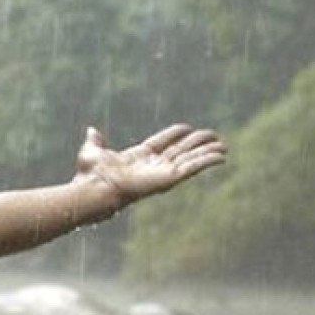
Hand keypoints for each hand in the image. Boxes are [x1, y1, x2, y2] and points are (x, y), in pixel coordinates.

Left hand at [77, 124, 226, 206]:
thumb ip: (95, 141)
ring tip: (224, 146)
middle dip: (198, 143)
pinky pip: (193, 168)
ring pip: (191, 158)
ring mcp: (162, 172)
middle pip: (181, 150)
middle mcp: (153, 165)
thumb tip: (91, 130)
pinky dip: (208, 161)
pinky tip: (222, 156)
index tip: (187, 128)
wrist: (94, 187)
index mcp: (138, 156)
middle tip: (214, 135)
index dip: (175, 134)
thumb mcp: (92, 153)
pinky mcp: (169, 179)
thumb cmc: (90, 174)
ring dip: (208, 152)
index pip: (163, 142)